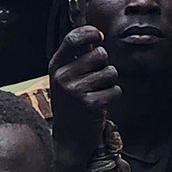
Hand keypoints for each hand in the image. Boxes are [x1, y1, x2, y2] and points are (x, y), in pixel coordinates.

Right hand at [47, 25, 116, 163]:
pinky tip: (100, 105)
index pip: (73, 38)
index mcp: (56, 67)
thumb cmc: (72, 105)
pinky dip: (113, 97)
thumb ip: (76, 58)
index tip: (98, 36)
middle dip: (104, 65)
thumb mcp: (65, 80)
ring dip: (110, 83)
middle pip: (100, 54)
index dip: (90, 32)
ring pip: (111, 72)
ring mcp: (76, 91)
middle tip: (95, 81)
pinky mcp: (90, 104)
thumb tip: (95, 35)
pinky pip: (116, 90)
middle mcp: (63, 77)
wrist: (68, 139)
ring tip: (97, 94)